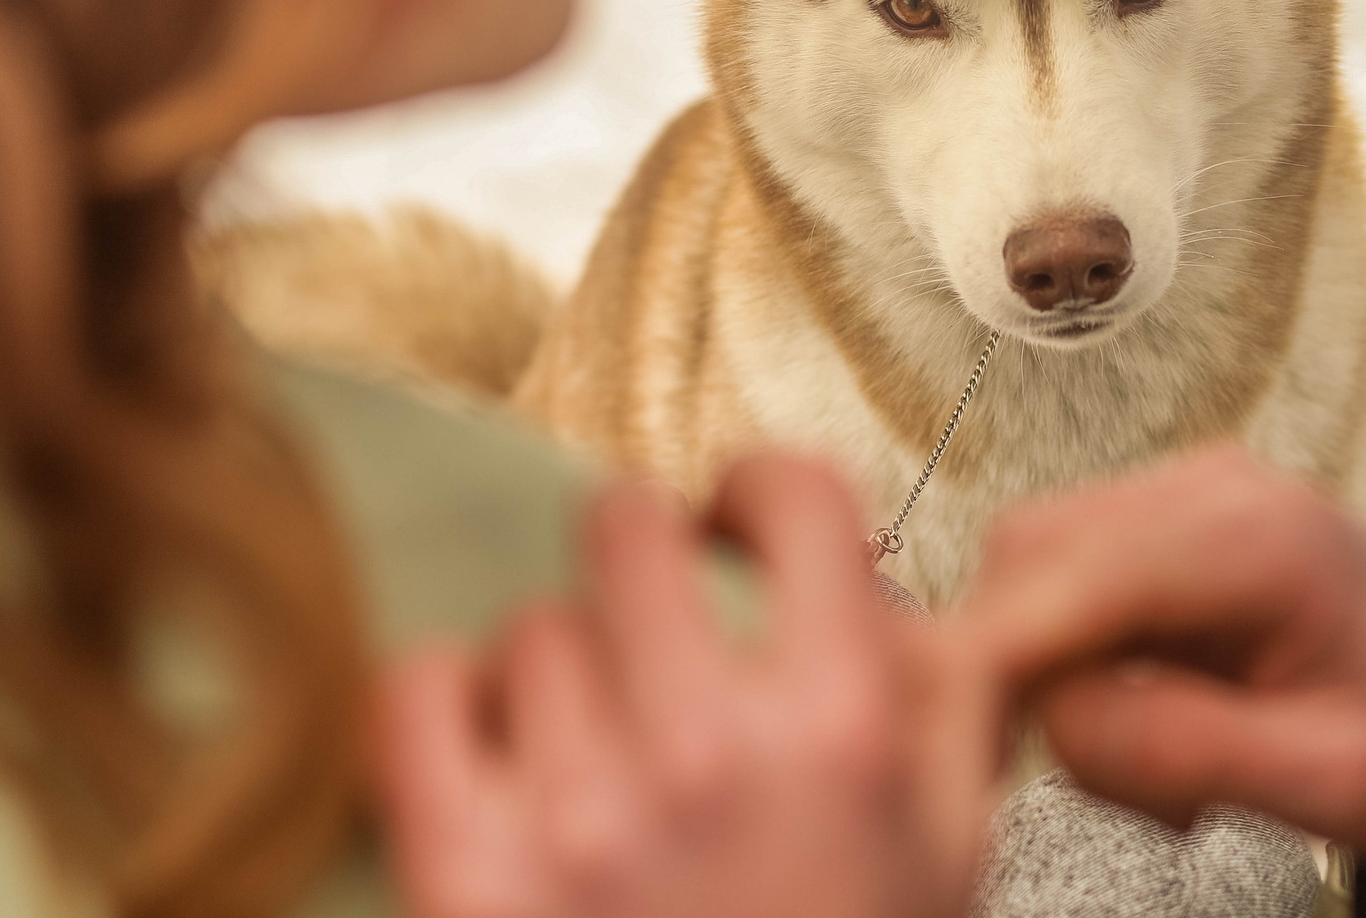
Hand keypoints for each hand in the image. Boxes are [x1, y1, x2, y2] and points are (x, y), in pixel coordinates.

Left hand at [374, 455, 999, 917]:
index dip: (757, 489)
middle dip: (645, 555)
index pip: (793, 498)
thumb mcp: (948, 856)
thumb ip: (942, 707)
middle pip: (628, 529)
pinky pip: (416, 694)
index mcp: (844, 731)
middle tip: (651, 611)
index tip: (738, 518)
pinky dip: (443, 703)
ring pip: (530, 627)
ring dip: (561, 668)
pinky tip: (491, 748)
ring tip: (590, 742)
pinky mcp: (466, 876)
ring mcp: (580, 814)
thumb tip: (894, 593)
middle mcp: (712, 752)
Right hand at [957, 444, 1365, 855]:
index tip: (971, 745)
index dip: (996, 655)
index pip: (1065, 570)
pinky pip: (1072, 583)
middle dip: (1032, 675)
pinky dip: (1087, 662)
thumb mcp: (1334, 780)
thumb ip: (1185, 745)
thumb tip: (1056, 715)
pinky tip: (1168, 718)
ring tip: (1171, 764)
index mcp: (1259, 539)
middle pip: (1027, 556)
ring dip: (1063, 677)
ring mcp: (1189, 494)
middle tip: (1123, 780)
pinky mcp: (1173, 523)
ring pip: (1035, 571)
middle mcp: (1213, 489)